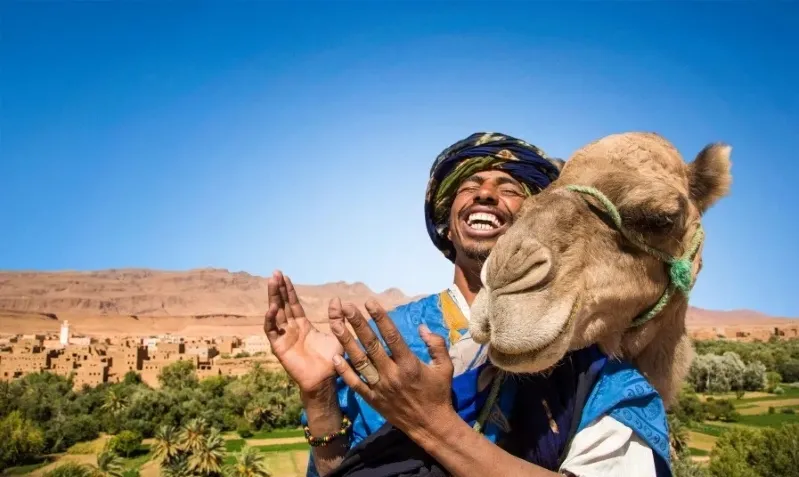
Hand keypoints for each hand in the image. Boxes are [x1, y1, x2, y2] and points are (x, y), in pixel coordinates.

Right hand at [264, 270, 343, 394]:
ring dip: (272, 298)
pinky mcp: (279, 348)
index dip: (288, 291)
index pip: (293, 304)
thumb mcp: (338, 335)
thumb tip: (336, 300)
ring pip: (275, 314)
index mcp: (303, 326)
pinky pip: (272, 332)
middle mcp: (291, 330)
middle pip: (282, 305)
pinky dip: (270, 319)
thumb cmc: (332, 361)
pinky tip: (272, 307)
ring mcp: (284, 338)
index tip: (284, 276)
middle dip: (278, 289)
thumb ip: (336, 318)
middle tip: (275, 273)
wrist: (325, 380)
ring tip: (272, 282)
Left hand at [328, 298, 455, 434]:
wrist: (430, 426)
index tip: (369, 302)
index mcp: (409, 364)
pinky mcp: (372, 399)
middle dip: (358, 324)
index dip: (380, 318)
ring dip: (346, 342)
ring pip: (359, 361)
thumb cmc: (439, 393)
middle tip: (346, 307)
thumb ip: (436, 344)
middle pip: (371, 345)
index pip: (392, 336)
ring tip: (335, 325)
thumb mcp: (445, 367)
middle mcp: (392, 374)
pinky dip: (344, 371)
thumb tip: (422, 327)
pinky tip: (335, 357)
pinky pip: (355, 384)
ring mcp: (380, 388)